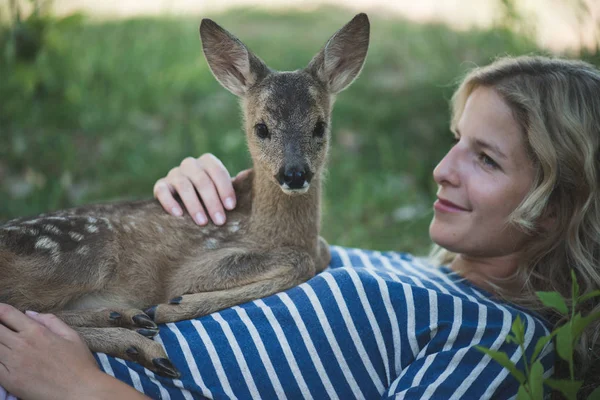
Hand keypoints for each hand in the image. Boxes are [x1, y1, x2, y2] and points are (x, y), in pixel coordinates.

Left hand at [0, 305, 148, 399]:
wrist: (79, 392)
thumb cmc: (80, 364)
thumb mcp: (72, 336)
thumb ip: (51, 321)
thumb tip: (29, 313)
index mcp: (37, 331)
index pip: (7, 313)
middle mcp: (22, 344)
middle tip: (1, 328)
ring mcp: (13, 363)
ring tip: (3, 343)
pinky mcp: (9, 380)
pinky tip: (1, 356)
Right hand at [153, 153, 249, 225]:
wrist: (187, 202)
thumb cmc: (213, 196)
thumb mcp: (225, 190)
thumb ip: (236, 184)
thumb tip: (248, 175)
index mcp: (208, 162)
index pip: (217, 171)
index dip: (225, 189)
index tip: (231, 207)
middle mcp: (190, 164)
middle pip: (202, 180)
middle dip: (212, 201)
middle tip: (220, 221)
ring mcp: (174, 174)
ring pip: (183, 185)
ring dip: (194, 205)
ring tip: (202, 222)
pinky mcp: (160, 185)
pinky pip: (162, 190)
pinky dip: (169, 202)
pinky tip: (178, 215)